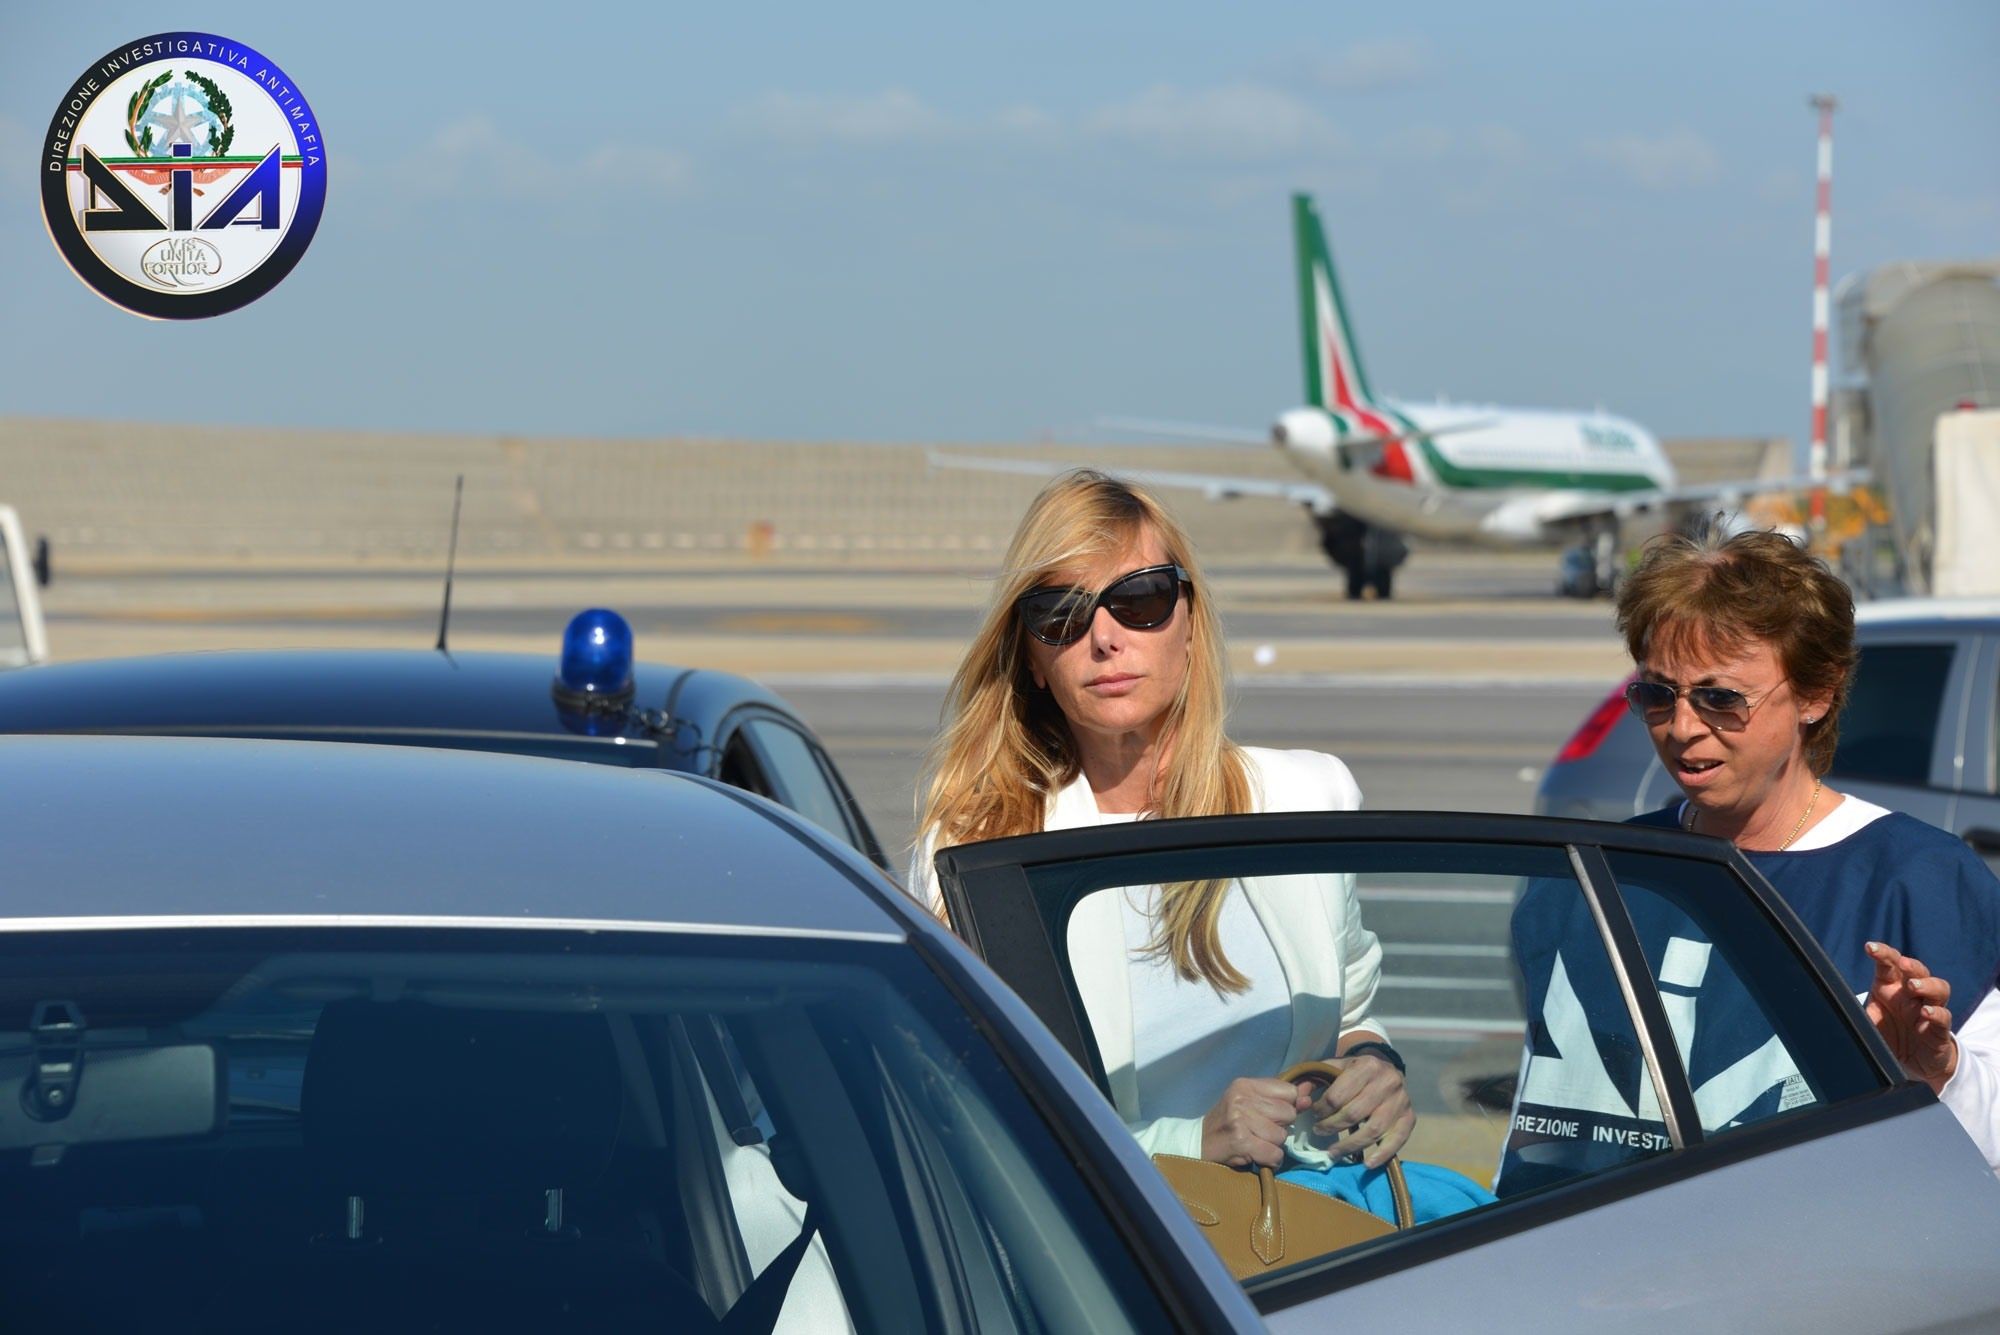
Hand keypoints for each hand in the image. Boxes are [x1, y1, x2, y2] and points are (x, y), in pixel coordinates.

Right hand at [1201, 1077, 1308, 1168]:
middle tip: (1259, 1131)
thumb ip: (1280, 1097)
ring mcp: (1240, 1120)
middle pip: (1288, 1114)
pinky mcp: (1241, 1142)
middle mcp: (1242, 1098)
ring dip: (1273, 1145)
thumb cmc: (1228, 1122)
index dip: (1287, 1107)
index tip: (1272, 1116)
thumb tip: (1309, 1091)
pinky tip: (1257, 1156)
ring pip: (1282, 1136)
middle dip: (1279, 1127)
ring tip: (1255, 1142)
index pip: (1289, 1092)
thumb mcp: (1250, 1102)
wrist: (1198, 1143)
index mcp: (1245, 1084)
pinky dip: (1270, 1160)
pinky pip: (1275, 1154)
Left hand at [1307, 1055, 1414, 1169]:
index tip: (1314, 1115)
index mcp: (1367, 1065)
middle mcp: (1388, 1081)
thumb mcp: (1336, 1066)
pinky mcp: (1410, 1117)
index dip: (1322, 1110)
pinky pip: (1397, 1140)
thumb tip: (1299, 1096)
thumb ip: (1315, 1078)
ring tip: (1333, 1152)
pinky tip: (1367, 1163)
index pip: (1338, 1095)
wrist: (1386, 1068)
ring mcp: (1401, 1101)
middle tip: (1319, 1132)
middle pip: (1354, 1113)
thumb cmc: (1355, 1071)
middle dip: (1332, 1126)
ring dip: (1350, 1145)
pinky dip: (1382, 1154)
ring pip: (1373, 1130)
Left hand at [1864, 941, 1957, 1093]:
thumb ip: (1852, 1013)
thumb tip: (1825, 1006)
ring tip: (1913, 986)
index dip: (1883, 953)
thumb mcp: (1867, 1023)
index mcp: (1891, 988)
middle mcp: (1911, 995)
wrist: (1912, 1066)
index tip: (1870, 947)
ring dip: (1927, 984)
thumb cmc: (1889, 1036)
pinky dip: (1937, 1014)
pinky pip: (1945, 1018)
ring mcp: (1928, 1010)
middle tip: (1901, 964)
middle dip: (1911, 965)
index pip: (1889, 964)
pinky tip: (1926, 1013)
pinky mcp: (1940, 1030)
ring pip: (1939, 988)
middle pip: (1917, 971)